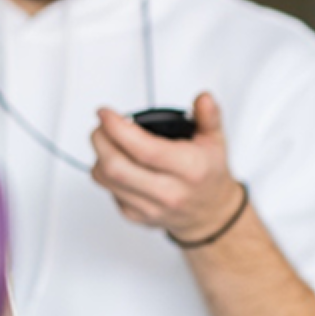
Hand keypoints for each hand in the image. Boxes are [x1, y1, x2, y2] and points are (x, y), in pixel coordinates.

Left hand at [90, 92, 241, 242]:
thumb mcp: (215, 141)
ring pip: (107, 180)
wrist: (210, 213)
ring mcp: (151, 208)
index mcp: (190, 170)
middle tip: (100, 126)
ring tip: (106, 141)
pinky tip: (117, 162)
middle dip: (100, 140)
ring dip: (99, 156)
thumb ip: (209, 116)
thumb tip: (203, 98)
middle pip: (116, 167)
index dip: (118, 129)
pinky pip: (109, 191)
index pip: (144, 150)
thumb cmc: (208, 175)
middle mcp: (170, 193)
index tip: (106, 113)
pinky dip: (105, 173)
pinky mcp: (137, 217)